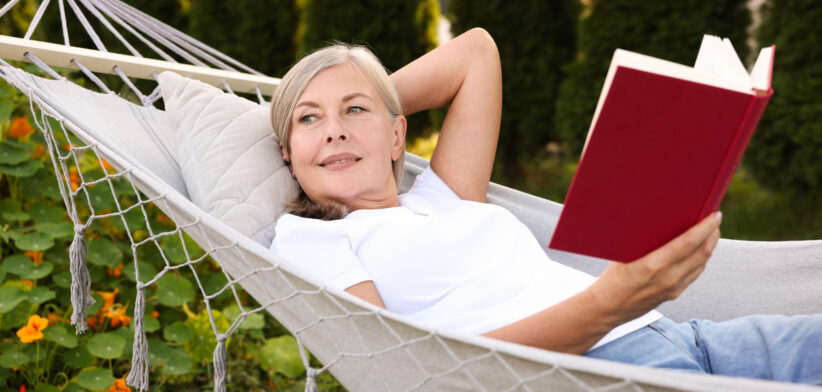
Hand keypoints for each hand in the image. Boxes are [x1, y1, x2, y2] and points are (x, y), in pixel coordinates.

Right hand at [588, 211, 722, 323]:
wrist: (608, 308)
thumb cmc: (612, 277)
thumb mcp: (624, 255)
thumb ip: (645, 241)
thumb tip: (662, 219)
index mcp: (653, 265)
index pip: (689, 242)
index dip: (705, 227)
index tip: (714, 215)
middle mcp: (668, 278)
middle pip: (703, 252)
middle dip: (713, 233)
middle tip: (715, 219)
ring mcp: (673, 288)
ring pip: (702, 263)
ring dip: (709, 245)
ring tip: (710, 231)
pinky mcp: (674, 294)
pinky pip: (694, 273)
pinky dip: (701, 259)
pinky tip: (700, 250)